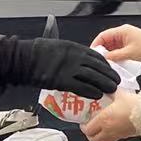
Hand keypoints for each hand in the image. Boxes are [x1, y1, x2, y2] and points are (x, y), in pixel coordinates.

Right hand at [0, 37, 119, 97]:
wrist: (24, 59)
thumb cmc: (37, 52)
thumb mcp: (57, 46)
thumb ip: (70, 52)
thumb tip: (79, 58)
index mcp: (74, 48)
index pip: (96, 56)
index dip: (106, 64)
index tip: (111, 70)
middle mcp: (75, 57)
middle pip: (99, 67)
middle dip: (109, 75)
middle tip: (116, 82)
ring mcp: (70, 69)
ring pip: (93, 77)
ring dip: (104, 84)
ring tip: (111, 90)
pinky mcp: (63, 80)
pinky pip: (81, 87)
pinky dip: (91, 91)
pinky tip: (98, 94)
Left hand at [83, 90, 140, 140]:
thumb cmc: (135, 106)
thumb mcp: (120, 95)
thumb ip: (111, 92)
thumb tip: (107, 89)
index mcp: (104, 120)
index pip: (88, 129)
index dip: (83, 127)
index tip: (84, 122)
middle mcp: (109, 130)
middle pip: (93, 139)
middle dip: (90, 134)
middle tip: (90, 128)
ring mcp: (118, 135)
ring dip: (100, 137)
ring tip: (100, 130)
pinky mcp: (126, 136)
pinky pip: (114, 139)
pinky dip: (111, 136)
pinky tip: (113, 128)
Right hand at [93, 24, 140, 65]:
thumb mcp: (129, 53)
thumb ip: (114, 56)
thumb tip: (104, 59)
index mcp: (122, 30)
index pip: (103, 35)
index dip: (96, 44)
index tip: (93, 53)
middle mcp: (124, 33)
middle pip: (107, 41)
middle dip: (103, 50)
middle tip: (100, 60)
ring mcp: (127, 39)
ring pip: (113, 46)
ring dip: (110, 54)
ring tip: (108, 63)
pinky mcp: (131, 45)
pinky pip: (119, 49)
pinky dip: (116, 55)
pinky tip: (115, 62)